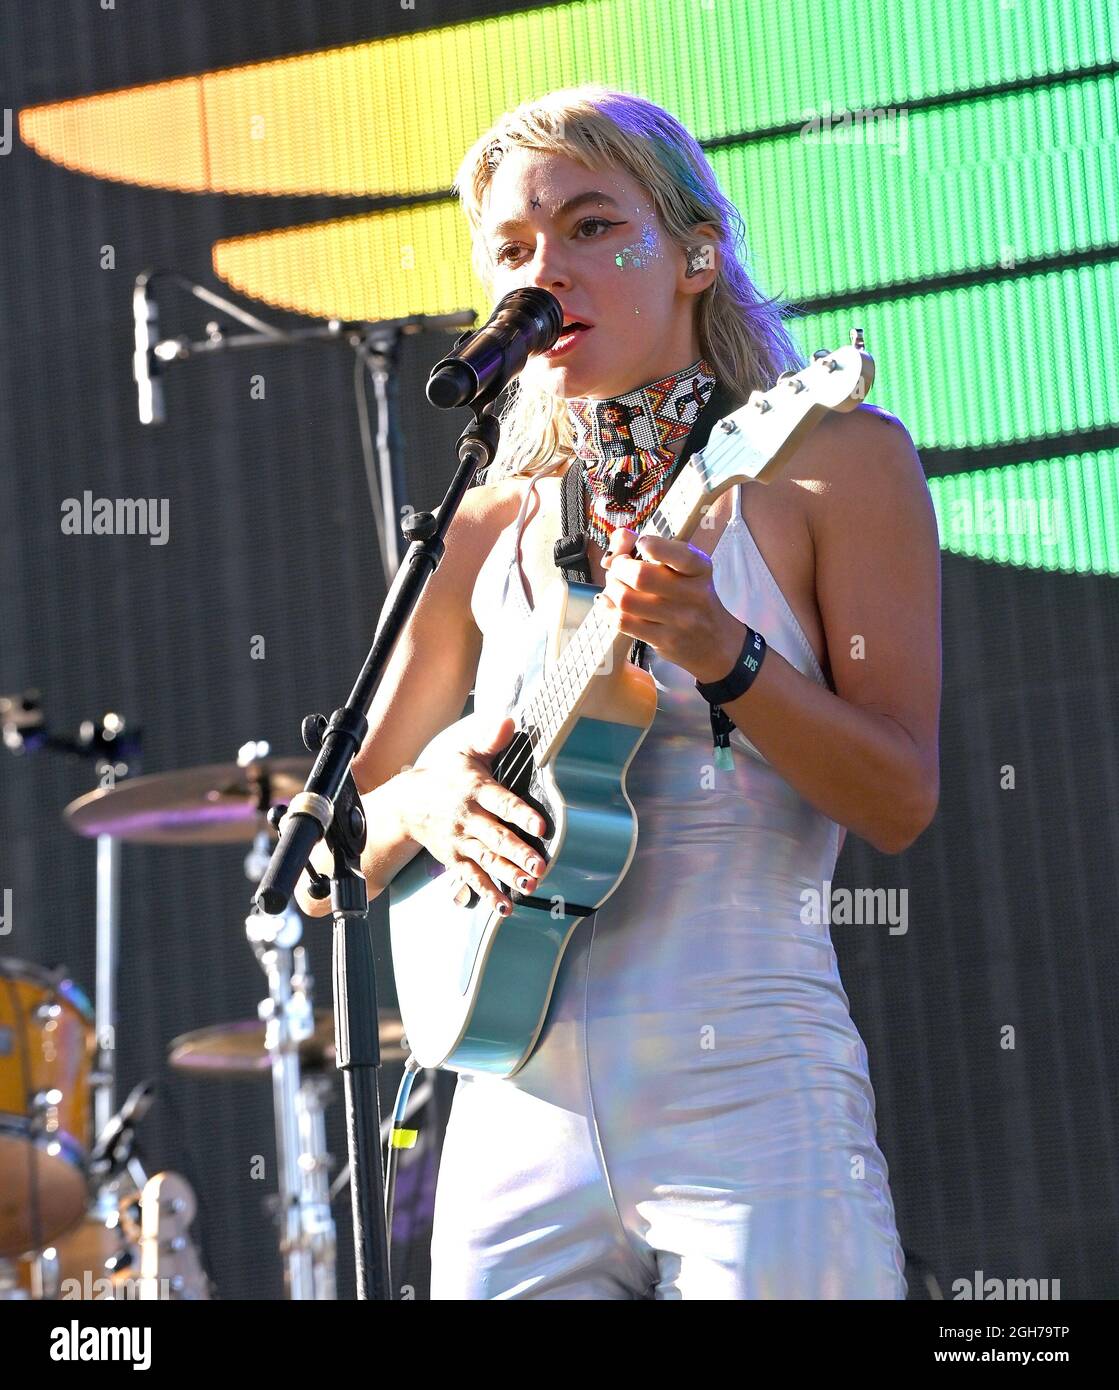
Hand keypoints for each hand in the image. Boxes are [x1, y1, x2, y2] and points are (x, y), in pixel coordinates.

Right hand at [397, 713, 548, 916]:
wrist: (406, 804)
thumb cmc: (445, 776)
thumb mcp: (465, 755)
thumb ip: (490, 741)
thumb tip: (510, 720)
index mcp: (475, 790)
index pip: (501, 802)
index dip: (521, 814)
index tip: (541, 825)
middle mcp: (469, 818)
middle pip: (497, 836)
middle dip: (519, 852)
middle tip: (540, 865)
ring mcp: (461, 840)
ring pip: (488, 859)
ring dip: (509, 873)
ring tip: (530, 885)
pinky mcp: (455, 858)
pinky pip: (473, 878)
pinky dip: (488, 892)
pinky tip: (505, 906)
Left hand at [600, 527, 745, 683]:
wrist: (715, 642)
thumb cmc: (693, 598)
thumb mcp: (687, 569)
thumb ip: (654, 547)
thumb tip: (619, 541)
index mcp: (699, 569)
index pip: (677, 554)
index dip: (649, 544)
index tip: (641, 544)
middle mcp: (692, 594)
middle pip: (641, 576)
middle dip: (619, 567)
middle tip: (618, 567)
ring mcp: (678, 620)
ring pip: (627, 600)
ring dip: (612, 588)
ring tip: (615, 585)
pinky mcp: (663, 640)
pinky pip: (624, 622)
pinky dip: (608, 608)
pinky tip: (610, 602)